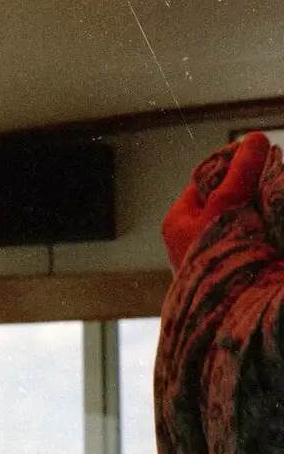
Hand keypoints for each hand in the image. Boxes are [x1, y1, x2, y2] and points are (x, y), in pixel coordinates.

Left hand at [163, 131, 270, 267]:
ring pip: (244, 215)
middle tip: (275, 173)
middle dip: (252, 186)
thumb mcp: (225, 208)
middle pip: (227, 197)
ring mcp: (216, 251)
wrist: (230, 314)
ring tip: (278, 193)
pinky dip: (269, 226)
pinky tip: (278, 219)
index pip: (207, 179)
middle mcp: (193, 236)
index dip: (234, 166)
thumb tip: (252, 139)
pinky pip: (256, 235)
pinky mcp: (238, 265)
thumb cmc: (218, 259)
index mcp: (180, 220)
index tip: (261, 156)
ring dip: (263, 204)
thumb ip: (239, 176)